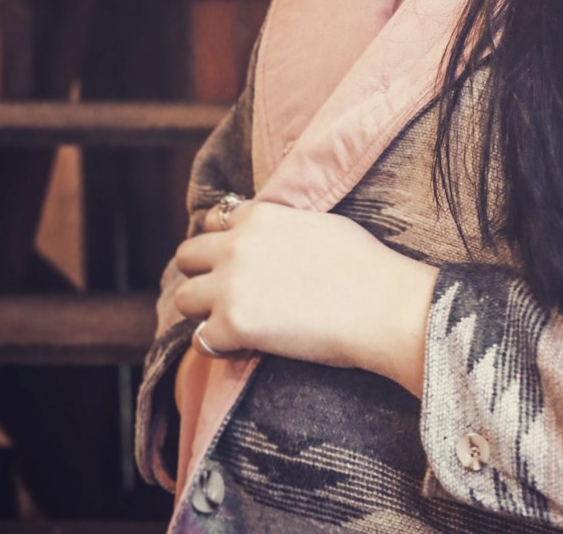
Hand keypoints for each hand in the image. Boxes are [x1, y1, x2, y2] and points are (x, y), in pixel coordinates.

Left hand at [173, 200, 437, 395]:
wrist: (379, 303)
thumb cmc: (363, 263)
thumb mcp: (317, 223)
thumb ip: (282, 226)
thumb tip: (277, 239)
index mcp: (258, 216)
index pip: (212, 221)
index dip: (221, 242)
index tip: (234, 260)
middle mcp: (236, 245)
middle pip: (186, 257)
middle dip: (202, 275)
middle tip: (227, 294)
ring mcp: (230, 286)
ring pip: (183, 299)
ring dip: (204, 312)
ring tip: (234, 323)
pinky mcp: (233, 325)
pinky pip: (200, 340)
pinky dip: (217, 347)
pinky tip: (243, 348)